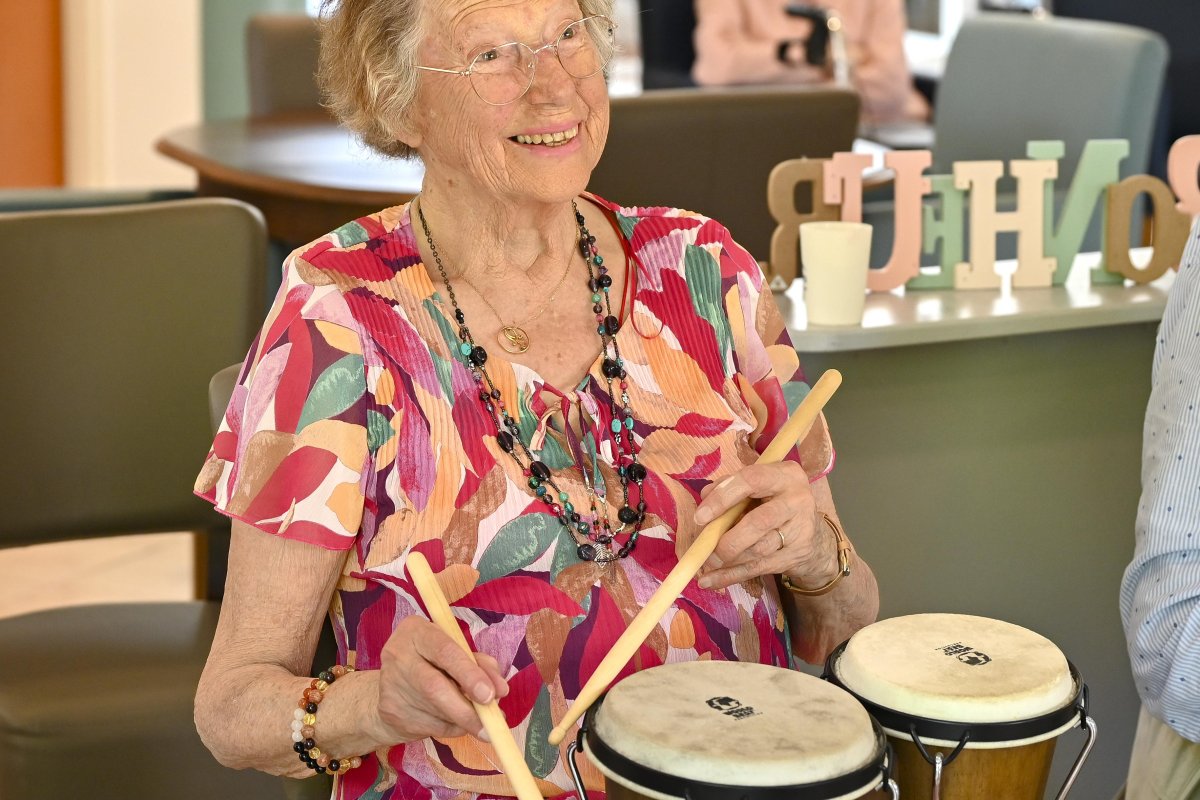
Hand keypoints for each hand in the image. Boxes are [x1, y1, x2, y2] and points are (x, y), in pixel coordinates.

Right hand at [373, 616, 509, 743]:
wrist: (390, 687)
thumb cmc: (432, 662)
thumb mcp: (455, 651)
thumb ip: (478, 664)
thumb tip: (500, 690)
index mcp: (416, 631)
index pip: (445, 651)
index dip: (470, 674)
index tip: (490, 694)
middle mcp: (398, 655)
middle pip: (435, 687)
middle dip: (467, 708)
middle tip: (491, 721)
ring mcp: (391, 686)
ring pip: (436, 712)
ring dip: (464, 721)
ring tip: (480, 722)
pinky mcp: (391, 713)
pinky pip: (430, 727)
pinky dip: (452, 728)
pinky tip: (456, 722)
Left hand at [692, 462, 836, 590]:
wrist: (812, 534)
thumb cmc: (773, 502)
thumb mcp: (757, 487)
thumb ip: (729, 487)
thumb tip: (705, 500)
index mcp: (785, 475)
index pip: (751, 480)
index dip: (723, 498)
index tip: (700, 517)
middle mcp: (797, 500)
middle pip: (760, 522)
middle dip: (728, 539)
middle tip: (705, 548)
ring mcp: (801, 530)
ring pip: (759, 550)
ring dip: (728, 560)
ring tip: (706, 563)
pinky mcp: (797, 556)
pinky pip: (759, 568)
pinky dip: (731, 575)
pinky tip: (711, 581)